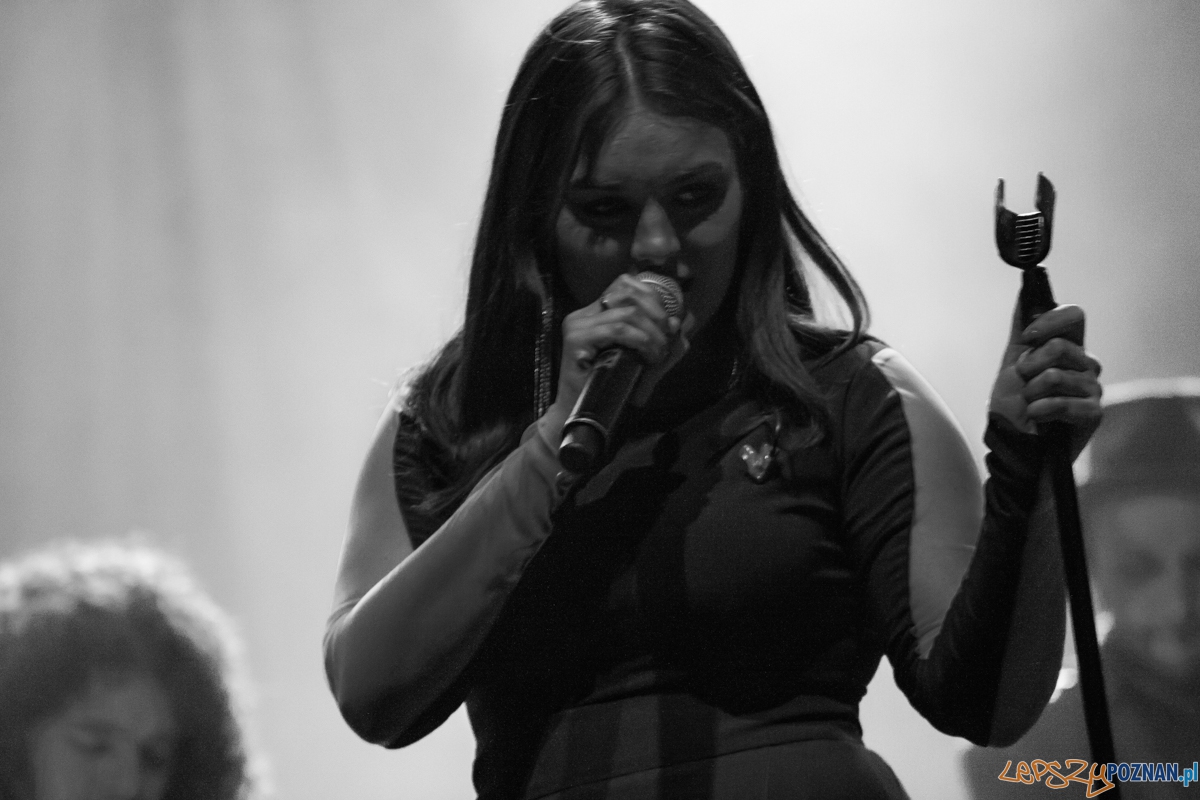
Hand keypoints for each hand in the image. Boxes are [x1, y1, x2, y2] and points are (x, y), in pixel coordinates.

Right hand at [538, 274, 687, 446]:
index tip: (668, 323)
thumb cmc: (611, 387)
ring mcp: (578, 324)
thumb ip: (663, 340)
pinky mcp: (576, 339)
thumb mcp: (644, 359)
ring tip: (657, 355)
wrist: (583, 415)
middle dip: (657, 314)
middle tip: (666, 341)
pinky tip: (647, 357)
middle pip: (629, 292)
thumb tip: (679, 320)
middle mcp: (584, 313)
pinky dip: (641, 341)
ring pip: (628, 312)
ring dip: (652, 333)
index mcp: (596, 312)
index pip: (625, 284)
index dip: (653, 297)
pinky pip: (618, 330)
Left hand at [989, 302, 1101, 456]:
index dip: (1049, 321)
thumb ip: (1021, 328)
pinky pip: (1062, 402)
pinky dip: (1039, 411)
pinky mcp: (1093, 413)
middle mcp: (1085, 365)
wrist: (1013, 443)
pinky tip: (1036, 418)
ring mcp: (1092, 389)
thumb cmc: (1013, 405)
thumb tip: (1025, 291)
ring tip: (1030, 404)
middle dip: (1030, 365)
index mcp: (1069, 348)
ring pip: (1056, 376)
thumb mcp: (1011, 362)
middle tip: (1024, 382)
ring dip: (1031, 393)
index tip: (1027, 338)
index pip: (1074, 316)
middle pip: (1061, 346)